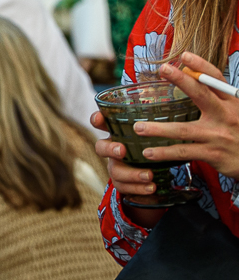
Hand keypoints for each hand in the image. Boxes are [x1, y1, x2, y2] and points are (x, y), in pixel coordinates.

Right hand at [91, 109, 166, 227]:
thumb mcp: (161, 128)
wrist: (162, 171)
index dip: (97, 119)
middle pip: (101, 147)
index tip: (99, 118)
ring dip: (131, 173)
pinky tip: (152, 187)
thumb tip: (183, 92)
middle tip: (123, 150)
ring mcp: (117, 166)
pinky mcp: (125, 183)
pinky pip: (124, 187)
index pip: (102, 122)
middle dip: (109, 148)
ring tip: (150, 175)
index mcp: (120, 132)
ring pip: (114, 170)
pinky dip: (138, 188)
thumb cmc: (160, 142)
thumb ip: (164, 117)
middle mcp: (115, 148)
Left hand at [128, 53, 238, 178]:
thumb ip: (215, 97)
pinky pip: (184, 151)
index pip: (216, 80)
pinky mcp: (213, 154)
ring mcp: (218, 136)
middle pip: (202, 94)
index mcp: (231, 103)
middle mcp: (225, 116)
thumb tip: (190, 75)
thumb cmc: (238, 132)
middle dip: (181, 80)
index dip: (201, 66)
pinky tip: (148, 151)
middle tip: (163, 68)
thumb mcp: (234, 111)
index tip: (185, 55)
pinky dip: (164, 152)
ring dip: (158, 129)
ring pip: (184, 129)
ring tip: (138, 127)